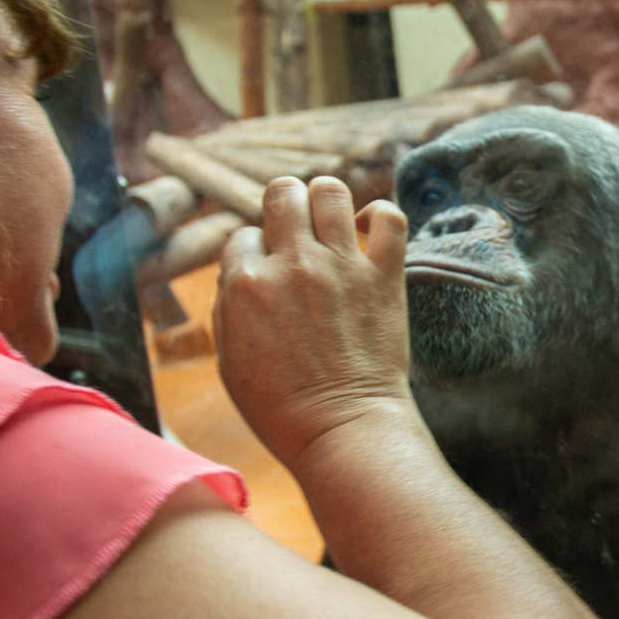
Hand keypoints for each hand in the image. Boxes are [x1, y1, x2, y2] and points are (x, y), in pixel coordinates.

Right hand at [215, 176, 414, 470]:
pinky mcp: (384, 275)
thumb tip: (239, 273)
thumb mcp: (229, 360)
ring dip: (327, 202)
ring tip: (331, 226)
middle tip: (295, 234)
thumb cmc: (281, 407)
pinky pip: (389, 217)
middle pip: (283, 192)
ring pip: (331, 189)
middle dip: (285, 205)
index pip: (243, 235)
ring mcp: (340, 266)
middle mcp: (292, 264)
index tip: (267, 277)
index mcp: (246, 284)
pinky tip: (368, 234)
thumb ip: (228, 307)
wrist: (341, 429)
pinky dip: (379, 216)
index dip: (254, 254)